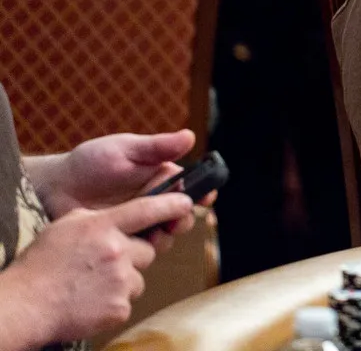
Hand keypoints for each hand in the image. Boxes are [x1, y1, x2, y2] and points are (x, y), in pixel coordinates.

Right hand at [2, 194, 192, 343]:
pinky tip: (91, 300)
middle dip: (133, 255)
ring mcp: (120, 280)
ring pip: (139, 276)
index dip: (171, 204)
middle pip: (148, 249)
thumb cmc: (40, 265)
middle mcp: (116, 250)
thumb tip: (121, 216)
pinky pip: (129, 299)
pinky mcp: (120, 306)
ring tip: (92, 283)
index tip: (187, 202)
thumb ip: (97, 218)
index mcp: (102, 226)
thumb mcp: (66, 225)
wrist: (25, 305)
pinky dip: (114, 301)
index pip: (147, 209)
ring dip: (123, 279)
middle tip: (106, 263)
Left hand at [35, 130, 210, 233]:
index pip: (191, 187)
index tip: (206, 197)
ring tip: (152, 235)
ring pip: (166, 235)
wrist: (54, 189)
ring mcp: (140, 223)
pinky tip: (133, 244)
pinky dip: (143, 249)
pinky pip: (142, 250)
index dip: (202, 193)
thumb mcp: (125, 149)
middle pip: (183, 214)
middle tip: (175, 221)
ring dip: (165, 236)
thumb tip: (190, 136)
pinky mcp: (124, 240)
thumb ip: (158, 147)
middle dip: (184, 218)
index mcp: (162, 178)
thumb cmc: (90, 162)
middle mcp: (155, 202)